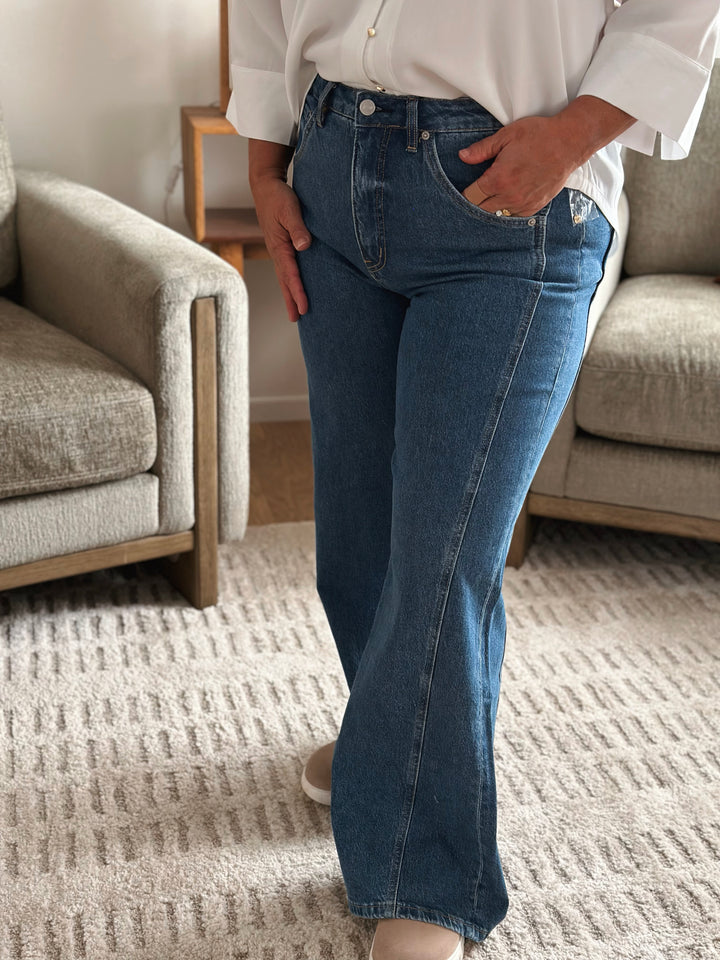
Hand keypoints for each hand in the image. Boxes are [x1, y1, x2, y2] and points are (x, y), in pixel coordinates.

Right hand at [249, 136, 311, 320]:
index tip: (305, 308)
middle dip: (291, 301)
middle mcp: (277, 251)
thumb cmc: (278, 196)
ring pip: (284, 276)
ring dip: (290, 294)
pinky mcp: (281, 245)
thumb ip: (298, 227)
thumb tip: (305, 246)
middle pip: (285, 281)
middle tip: (297, 320)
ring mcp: (278, 249)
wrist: (265, 185)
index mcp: (279, 246)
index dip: (298, 292)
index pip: (291, 274)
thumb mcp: (290, 209)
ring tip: (296, 311)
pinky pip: (286, 268)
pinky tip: (295, 287)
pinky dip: (290, 281)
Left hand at [459, 95, 634, 216]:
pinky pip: (513, 216)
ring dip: (493, 206)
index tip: (468, 186)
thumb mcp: (506, 136)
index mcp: (498, 179)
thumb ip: (482, 149)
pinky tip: (509, 197)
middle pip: (481, 209)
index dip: (466, 192)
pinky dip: (508, 209)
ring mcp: (522, 204)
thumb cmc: (538, 135)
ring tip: (495, 193)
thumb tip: (462, 156)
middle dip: (478, 201)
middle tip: (480, 190)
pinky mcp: (534, 207)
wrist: (569, 143)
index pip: (471, 197)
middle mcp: (509, 196)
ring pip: (497, 214)